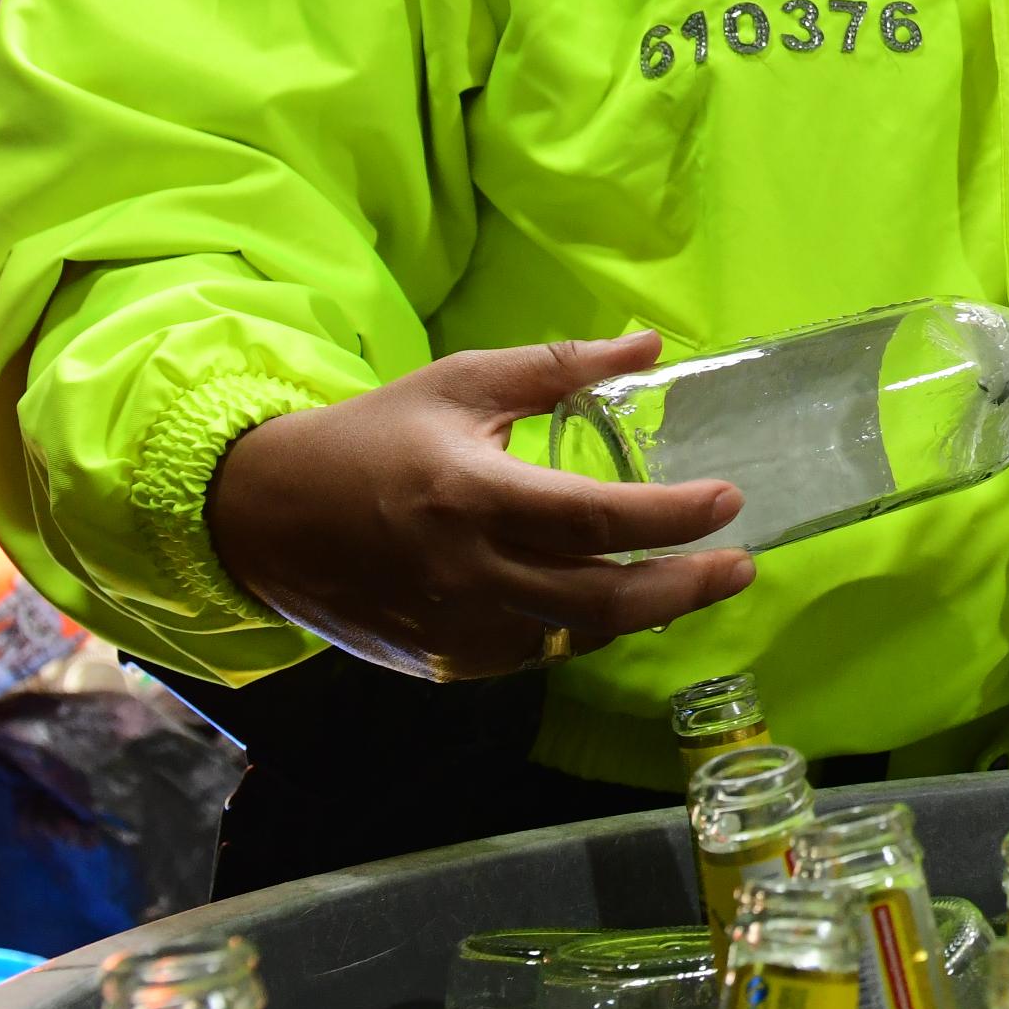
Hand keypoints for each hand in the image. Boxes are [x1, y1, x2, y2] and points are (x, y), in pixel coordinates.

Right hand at [206, 335, 757, 681]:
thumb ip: (558, 369)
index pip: (597, 520)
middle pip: (604, 601)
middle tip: (742, 566)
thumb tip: (651, 346)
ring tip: (691, 581)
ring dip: (643, 612)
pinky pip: (536, 653)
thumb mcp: (459, 383)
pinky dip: (582, 629)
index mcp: (473, 497)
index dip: (673, 518)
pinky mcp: (447, 662)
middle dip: (686, 588)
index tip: (730, 502)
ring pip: (576, 637)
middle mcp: (470, 574)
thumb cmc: (372, 439)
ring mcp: (458, 630)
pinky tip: (612, 601)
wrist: (265, 519)